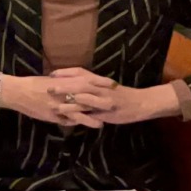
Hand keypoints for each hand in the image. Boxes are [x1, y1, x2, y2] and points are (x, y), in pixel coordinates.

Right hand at [1, 71, 111, 128]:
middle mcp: (63, 93)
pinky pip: (66, 120)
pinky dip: (76, 124)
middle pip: (86, 97)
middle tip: (115, 104)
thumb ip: (64, 82)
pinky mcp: (53, 115)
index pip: (86, 81)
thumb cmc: (33, 84)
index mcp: (64, 82)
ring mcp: (58, 105)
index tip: (113, 84)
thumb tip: (76, 82)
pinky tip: (82, 128)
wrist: (18, 92)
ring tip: (102, 124)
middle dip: (100, 101)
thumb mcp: (51, 80)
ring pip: (78, 112)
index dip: (100, 83)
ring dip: (91, 118)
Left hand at [48, 72, 169, 124]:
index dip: (66, 72)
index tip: (52, 73)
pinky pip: (90, 113)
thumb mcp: (108, 89)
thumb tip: (77, 88)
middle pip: (80, 83)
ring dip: (68, 101)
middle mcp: (101, 88)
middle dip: (64, 85)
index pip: (81, 72)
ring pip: (84, 98)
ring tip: (54, 103)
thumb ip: (94, 89)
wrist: (142, 103)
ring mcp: (104, 99)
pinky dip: (79, 114)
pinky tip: (69, 117)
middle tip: (48, 86)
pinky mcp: (106, 112)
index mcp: (100, 80)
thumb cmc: (123, 97)